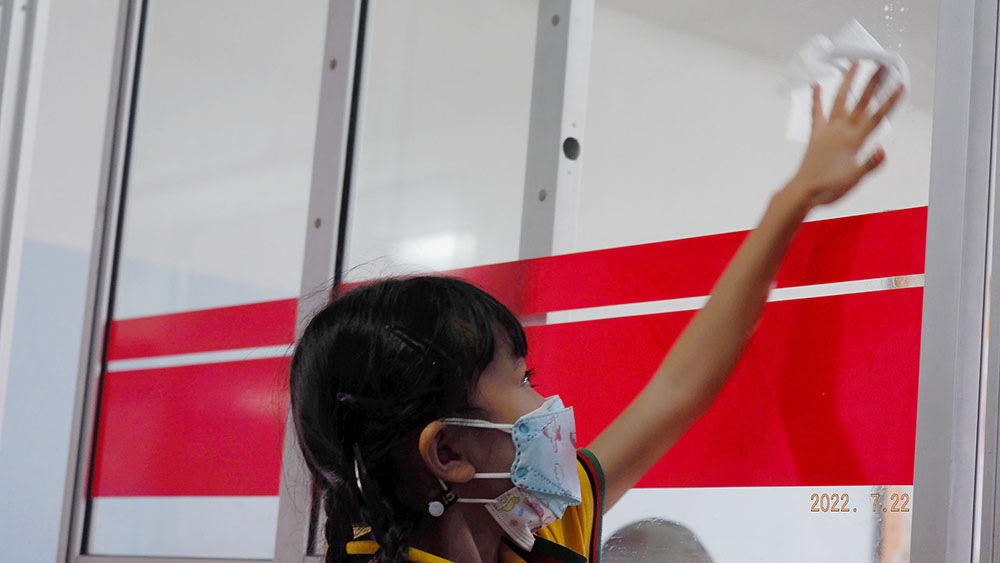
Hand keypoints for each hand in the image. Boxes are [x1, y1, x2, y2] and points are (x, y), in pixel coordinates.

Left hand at [787, 62, 903, 207]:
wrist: (803, 191)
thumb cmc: (829, 187)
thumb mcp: (855, 179)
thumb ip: (870, 164)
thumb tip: (882, 151)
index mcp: (853, 141)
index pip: (876, 117)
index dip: (890, 101)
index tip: (900, 84)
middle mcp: (840, 131)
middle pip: (861, 102)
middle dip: (873, 83)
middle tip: (882, 64)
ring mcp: (827, 130)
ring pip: (840, 100)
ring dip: (848, 81)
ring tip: (854, 64)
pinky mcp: (816, 134)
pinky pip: (816, 113)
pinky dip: (816, 98)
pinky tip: (816, 84)